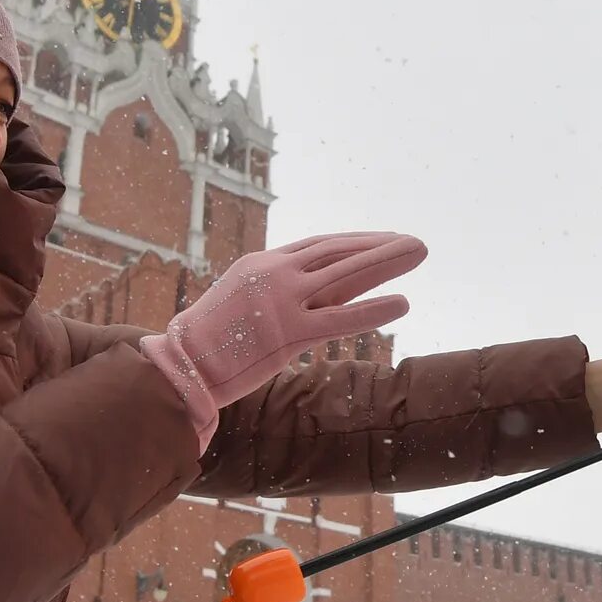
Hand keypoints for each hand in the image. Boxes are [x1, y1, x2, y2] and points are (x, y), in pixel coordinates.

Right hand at [139, 232, 427, 445]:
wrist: (182, 360)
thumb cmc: (211, 336)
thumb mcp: (241, 298)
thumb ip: (273, 291)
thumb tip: (301, 295)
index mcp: (265, 264)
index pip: (321, 246)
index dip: (356, 243)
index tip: (384, 240)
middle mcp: (277, 274)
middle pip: (340, 252)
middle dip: (381, 246)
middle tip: (416, 243)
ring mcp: (283, 301)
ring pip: (346, 275)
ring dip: (387, 262)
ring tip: (419, 254)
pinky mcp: (288, 333)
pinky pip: (340, 319)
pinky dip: (374, 310)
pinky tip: (402, 303)